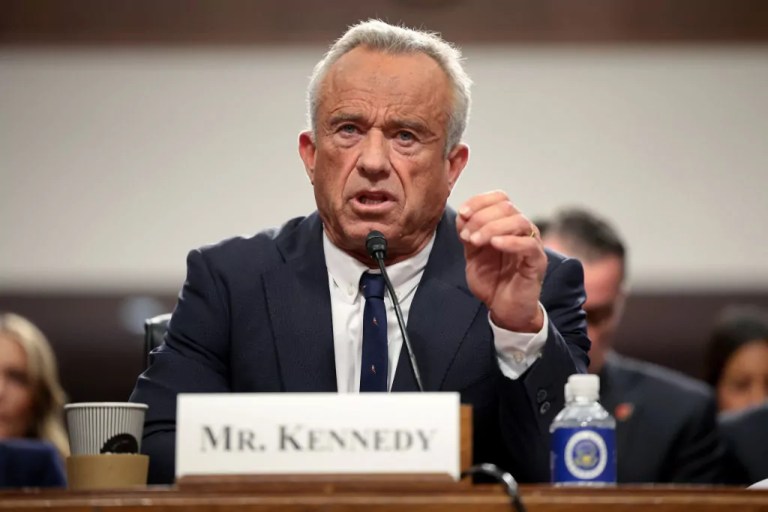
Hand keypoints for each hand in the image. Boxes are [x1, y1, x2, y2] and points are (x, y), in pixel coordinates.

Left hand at [457, 191, 545, 332]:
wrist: (504, 309)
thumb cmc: (492, 281)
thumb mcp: (473, 255)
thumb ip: (468, 235)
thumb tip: (462, 215)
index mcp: (506, 225)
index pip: (500, 198)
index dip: (480, 201)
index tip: (462, 213)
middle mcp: (521, 230)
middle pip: (507, 207)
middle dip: (481, 217)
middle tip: (467, 236)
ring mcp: (531, 244)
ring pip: (519, 221)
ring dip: (493, 227)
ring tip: (476, 242)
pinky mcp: (537, 261)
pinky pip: (529, 245)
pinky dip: (510, 241)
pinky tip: (495, 245)